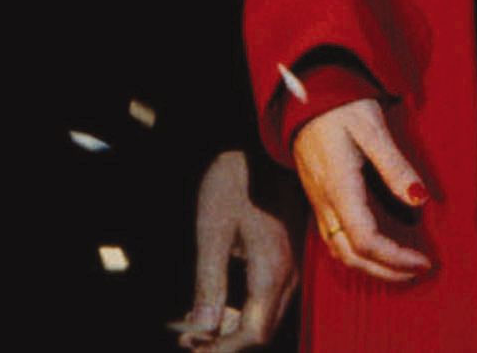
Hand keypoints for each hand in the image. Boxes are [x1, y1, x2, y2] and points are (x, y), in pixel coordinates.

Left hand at [178, 150, 296, 349]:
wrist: (256, 144)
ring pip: (264, 317)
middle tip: (186, 338)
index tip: (190, 347)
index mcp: (272, 272)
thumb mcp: (212, 231)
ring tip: (193, 324)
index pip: (254, 335)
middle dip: (223, 342)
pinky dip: (239, 309)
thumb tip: (202, 330)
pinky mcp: (284, 260)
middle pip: (260, 331)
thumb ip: (209, 283)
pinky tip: (214, 302)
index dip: (222, 349)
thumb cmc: (232, 181)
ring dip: (230, 327)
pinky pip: (266, 299)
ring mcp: (290, 269)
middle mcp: (289, 277)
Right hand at [290, 98, 431, 284]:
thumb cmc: (339, 106)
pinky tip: (376, 250)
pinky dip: (357, 255)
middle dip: (386, 271)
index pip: (365, 240)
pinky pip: (333, 240)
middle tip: (418, 270)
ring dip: (371, 268)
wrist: (303, 95)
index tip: (423, 260)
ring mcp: (317, 201)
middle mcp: (324, 200)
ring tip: (401, 266)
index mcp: (338, 185)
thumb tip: (419, 200)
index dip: (395, 258)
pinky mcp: (317, 198)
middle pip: (351, 255)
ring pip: (339, 251)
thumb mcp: (371, 127)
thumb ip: (394, 165)